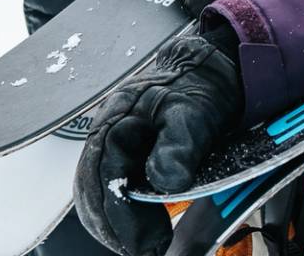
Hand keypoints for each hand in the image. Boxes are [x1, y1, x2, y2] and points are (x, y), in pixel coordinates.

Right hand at [73, 28, 244, 255]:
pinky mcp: (127, 152)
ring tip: (140, 244)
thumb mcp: (195, 111)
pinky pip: (111, 184)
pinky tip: (138, 225)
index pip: (102, 177)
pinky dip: (119, 210)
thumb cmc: (202, 84)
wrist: (212, 67)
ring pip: (97, 189)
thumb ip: (179, 144)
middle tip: (142, 249)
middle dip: (112, 226)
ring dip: (113, 222)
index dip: (119, 216)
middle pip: (91, 188)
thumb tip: (165, 180)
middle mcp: (108, 132)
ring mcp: (115, 142)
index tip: (142, 243)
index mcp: (117, 119)